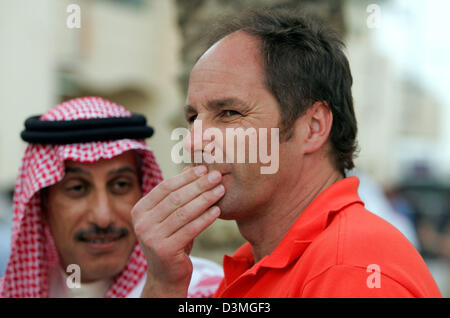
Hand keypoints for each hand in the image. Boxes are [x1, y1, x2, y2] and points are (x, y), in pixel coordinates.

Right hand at [131, 165, 224, 296]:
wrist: (166, 275)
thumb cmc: (171, 240)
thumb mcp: (171, 216)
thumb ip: (178, 194)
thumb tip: (192, 167)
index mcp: (140, 210)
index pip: (165, 187)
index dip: (186, 177)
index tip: (204, 168)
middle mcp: (141, 223)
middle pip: (175, 198)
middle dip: (199, 185)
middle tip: (217, 176)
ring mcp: (151, 237)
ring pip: (184, 212)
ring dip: (205, 199)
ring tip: (220, 190)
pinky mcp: (165, 250)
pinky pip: (190, 229)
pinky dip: (205, 219)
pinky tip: (217, 211)